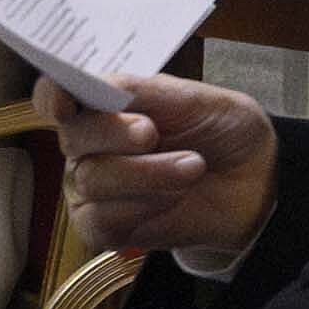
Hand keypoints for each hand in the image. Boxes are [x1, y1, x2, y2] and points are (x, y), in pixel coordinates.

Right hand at [46, 68, 279, 255]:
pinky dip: (141, 207)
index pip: (56, 96)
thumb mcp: (199, 99)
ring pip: (91, 179)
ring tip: (192, 166)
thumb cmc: (222, 132)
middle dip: (111, 133)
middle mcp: (90, 145)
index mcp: (105, 105)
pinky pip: (102, 220)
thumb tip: (102, 81)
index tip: (65, 100)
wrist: (256, 179)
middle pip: (73, 137)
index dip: (52, 95)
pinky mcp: (106, 227)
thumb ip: (148, 90)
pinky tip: (173, 198)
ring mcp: (94, 188)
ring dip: (145, 173)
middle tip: (151, 132)